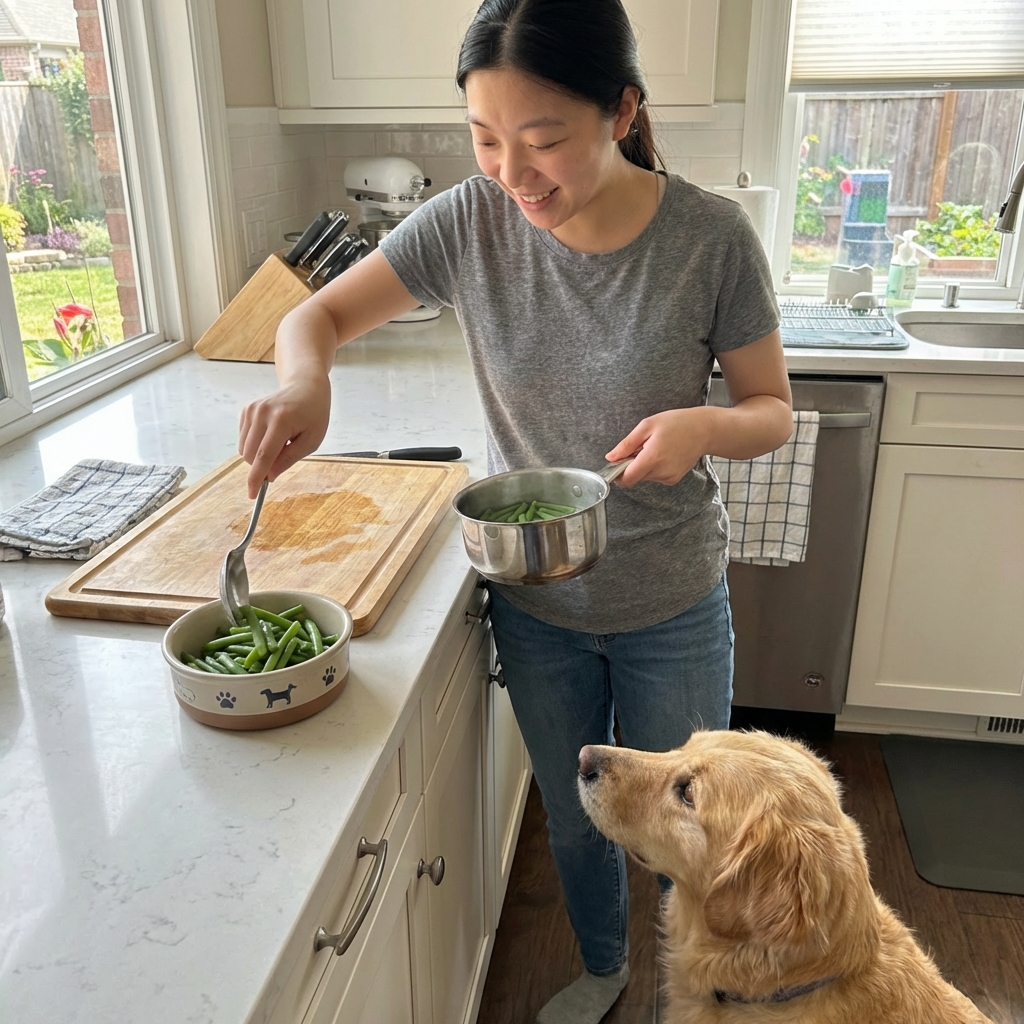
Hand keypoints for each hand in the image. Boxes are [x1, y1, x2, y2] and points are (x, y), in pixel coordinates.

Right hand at [238, 377, 331, 496]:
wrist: (305, 386)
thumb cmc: (313, 414)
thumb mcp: (311, 441)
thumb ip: (289, 459)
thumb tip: (269, 476)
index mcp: (281, 421)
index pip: (264, 456)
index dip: (256, 478)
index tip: (252, 494)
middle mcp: (262, 413)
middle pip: (251, 455)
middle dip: (262, 466)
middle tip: (282, 459)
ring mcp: (251, 410)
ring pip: (244, 449)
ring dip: (259, 455)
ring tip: (280, 442)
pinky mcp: (246, 410)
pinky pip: (244, 440)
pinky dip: (255, 445)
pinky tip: (271, 434)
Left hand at [605, 408, 712, 487]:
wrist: (705, 430)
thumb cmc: (677, 423)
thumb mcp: (647, 426)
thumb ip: (626, 444)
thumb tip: (610, 457)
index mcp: (652, 458)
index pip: (627, 479)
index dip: (617, 473)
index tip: (618, 462)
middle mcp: (661, 472)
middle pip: (634, 477)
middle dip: (632, 465)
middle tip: (641, 447)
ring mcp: (669, 477)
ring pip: (644, 477)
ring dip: (644, 466)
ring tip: (656, 448)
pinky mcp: (674, 479)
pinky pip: (655, 477)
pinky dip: (654, 468)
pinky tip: (664, 454)